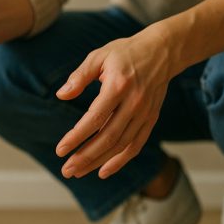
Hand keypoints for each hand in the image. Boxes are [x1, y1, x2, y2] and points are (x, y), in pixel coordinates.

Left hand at [55, 28, 176, 178]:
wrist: (163, 51)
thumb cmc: (125, 53)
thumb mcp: (99, 56)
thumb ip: (79, 76)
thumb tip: (61, 95)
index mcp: (118, 86)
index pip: (95, 118)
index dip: (77, 137)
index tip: (60, 150)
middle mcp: (134, 103)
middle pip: (108, 137)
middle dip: (85, 157)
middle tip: (66, 170)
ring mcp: (145, 113)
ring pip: (121, 145)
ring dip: (99, 162)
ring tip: (78, 172)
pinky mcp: (151, 119)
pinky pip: (136, 145)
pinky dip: (120, 161)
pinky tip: (103, 171)